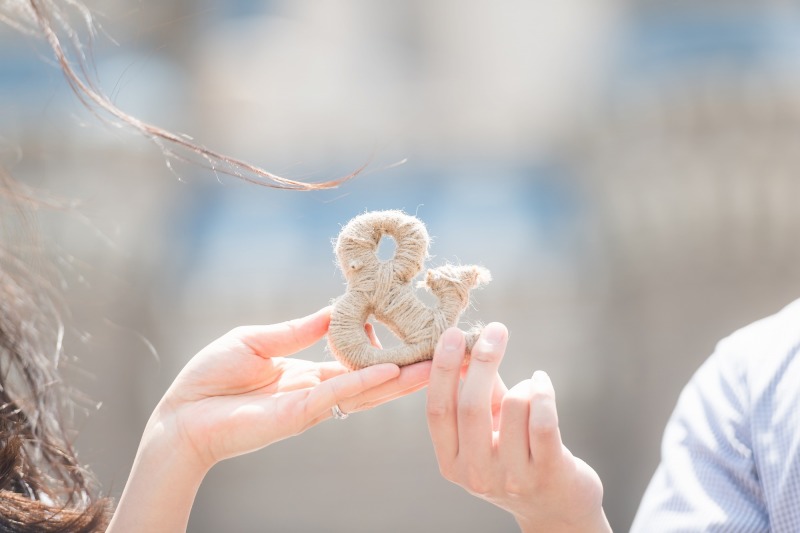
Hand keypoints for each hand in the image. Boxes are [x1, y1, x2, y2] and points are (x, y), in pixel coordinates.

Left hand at [109, 308, 430, 531]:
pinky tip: (392, 372)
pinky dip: (367, 383)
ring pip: (365, 392)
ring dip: (401, 379)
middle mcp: (317, 391)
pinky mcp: (298, 415)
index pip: (357, 361)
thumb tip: (335, 311)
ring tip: (436, 364)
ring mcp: (311, 405)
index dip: (385, 347)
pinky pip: (338, 396)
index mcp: (307, 373)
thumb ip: (298, 330)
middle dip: (408, 369)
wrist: (181, 414)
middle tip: (445, 354)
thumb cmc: (210, 377)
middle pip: (372, 380)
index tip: (413, 330)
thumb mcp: (258, 340)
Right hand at [426, 324, 609, 532]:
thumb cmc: (515, 456)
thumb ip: (475, 391)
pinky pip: (543, 417)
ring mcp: (512, 477)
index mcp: (451, 463)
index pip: (438, 410)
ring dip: (524, 385)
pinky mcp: (548, 473)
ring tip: (529, 388)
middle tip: (495, 330)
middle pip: (472, 405)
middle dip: (484, 360)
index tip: (453, 334)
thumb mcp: (486, 428)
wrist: (555, 506)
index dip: (444, 369)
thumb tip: (467, 343)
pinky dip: (543, 390)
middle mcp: (476, 474)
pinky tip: (541, 382)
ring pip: (515, 405)